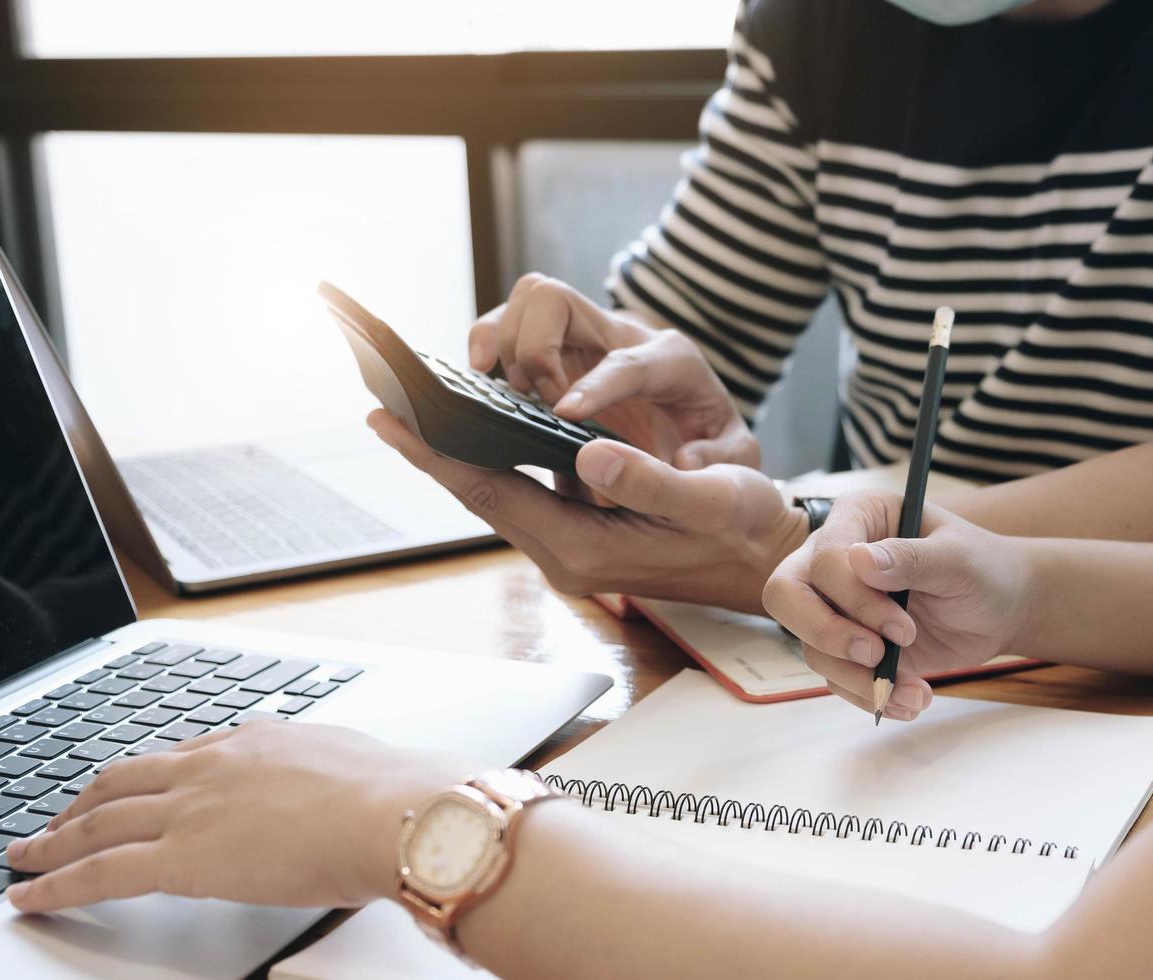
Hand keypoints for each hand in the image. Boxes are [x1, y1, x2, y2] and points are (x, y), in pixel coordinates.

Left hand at [6, 722, 467, 912]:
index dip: (145, 776)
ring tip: (26, 853)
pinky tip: (31, 893)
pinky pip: (98, 871)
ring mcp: (192, 806)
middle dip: (83, 801)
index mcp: (258, 741)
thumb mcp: (355, 766)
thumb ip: (329, 774)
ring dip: (54, 838)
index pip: (181, 754)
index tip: (130, 788)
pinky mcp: (180, 857)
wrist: (396, 812)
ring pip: (98, 819)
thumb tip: (341, 786)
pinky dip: (55, 883)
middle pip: (125, 778)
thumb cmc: (394, 796)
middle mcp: (215, 764)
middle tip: (57, 821)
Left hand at [368, 410, 806, 612]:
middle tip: (385, 401)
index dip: (437, 455)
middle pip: (480, 493)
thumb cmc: (745, 531)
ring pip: (497, 493)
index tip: (388, 418)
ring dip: (458, 454)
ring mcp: (570, 548)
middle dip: (431, 450)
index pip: (491, 494)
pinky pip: (520, 494)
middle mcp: (565, 553)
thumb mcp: (710, 499)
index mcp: (581, 548)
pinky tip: (480, 431)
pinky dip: (493, 461)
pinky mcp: (582, 536)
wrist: (767, 565)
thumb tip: (589, 453)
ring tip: (418, 409)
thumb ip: (650, 481)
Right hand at [470, 274, 757, 470]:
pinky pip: (508, 325)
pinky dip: (486, 344)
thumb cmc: (714, 443)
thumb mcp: (738, 458)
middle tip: (538, 406)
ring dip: (505, 344)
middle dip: (534, 349)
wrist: (701, 426)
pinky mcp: (556, 351)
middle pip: (557, 299)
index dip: (594, 384)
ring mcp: (585, 338)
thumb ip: (720, 459)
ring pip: (526, 301)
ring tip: (510, 396)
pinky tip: (482, 379)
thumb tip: (683, 461)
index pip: (627, 361)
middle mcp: (624, 336)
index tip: (564, 414)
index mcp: (672, 360)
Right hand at [762, 491, 1034, 720]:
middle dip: (826, 633)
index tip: (903, 626)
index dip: (855, 597)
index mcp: (857, 519)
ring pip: (810, 645)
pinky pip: (835, 677)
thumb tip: (859, 561)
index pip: (825, 556)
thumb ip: (911, 557)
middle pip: (786, 596)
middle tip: (875, 655)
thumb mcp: (958, 559)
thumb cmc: (982, 568)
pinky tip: (914, 698)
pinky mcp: (848, 646)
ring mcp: (836, 605)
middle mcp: (834, 558)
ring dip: (857, 677)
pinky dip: (871, 696)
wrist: (1000, 609)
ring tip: (914, 691)